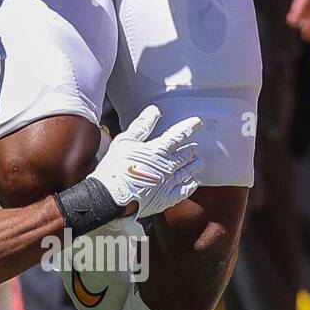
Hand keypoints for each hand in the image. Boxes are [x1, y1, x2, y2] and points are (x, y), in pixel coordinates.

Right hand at [89, 105, 203, 218]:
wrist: (111, 197)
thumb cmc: (114, 168)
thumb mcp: (125, 142)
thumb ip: (141, 126)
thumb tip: (154, 110)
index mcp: (158, 150)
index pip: (179, 135)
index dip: (190, 128)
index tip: (198, 123)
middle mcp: (168, 166)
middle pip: (187, 154)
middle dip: (193, 149)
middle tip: (195, 147)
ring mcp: (170, 183)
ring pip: (190, 171)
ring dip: (195, 165)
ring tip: (198, 161)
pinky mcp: (167, 198)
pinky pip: (185, 190)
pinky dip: (191, 184)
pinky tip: (193, 181)